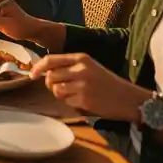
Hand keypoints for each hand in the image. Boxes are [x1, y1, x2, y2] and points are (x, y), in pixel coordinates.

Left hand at [32, 53, 147, 121]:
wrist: (129, 98)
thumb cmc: (106, 82)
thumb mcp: (89, 67)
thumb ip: (69, 66)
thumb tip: (44, 71)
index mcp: (81, 58)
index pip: (50, 60)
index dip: (38, 67)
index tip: (32, 75)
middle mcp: (80, 69)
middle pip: (50, 76)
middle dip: (51, 84)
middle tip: (61, 88)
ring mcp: (82, 85)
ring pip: (56, 90)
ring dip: (61, 94)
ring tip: (75, 94)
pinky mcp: (85, 99)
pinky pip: (66, 101)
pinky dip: (71, 103)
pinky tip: (83, 102)